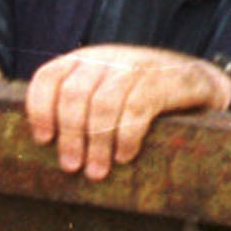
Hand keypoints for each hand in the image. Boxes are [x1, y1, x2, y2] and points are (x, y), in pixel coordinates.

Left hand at [25, 45, 229, 180]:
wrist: (191, 78)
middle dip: (69, 135)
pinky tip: (124, 157)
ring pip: (102, 105)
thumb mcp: (105, 86)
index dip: (40, 108)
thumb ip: (79, 103)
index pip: (49, 76)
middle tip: (71, 166)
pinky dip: (126, 137)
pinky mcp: (158, 82)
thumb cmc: (138, 92)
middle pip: (73, 95)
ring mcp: (131, 67)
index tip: (43, 139)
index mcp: (84, 60)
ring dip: (96, 143)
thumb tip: (48, 145)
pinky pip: (135, 112)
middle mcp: (104, 58)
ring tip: (96, 172)